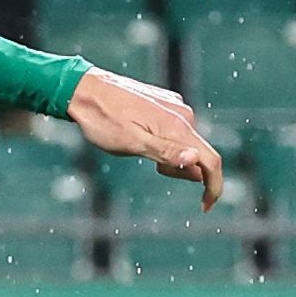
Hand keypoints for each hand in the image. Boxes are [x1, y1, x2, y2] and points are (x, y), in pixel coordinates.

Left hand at [66, 67, 223, 209]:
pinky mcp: (165, 103)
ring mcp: (174, 106)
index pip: (211, 161)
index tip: (205, 207)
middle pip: (198, 154)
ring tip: (138, 148)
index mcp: (178, 126)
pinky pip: (175, 130)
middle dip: (182, 170)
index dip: (213, 187)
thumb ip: (165, 153)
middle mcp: (183, 114)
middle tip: (152, 168)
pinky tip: (139, 137)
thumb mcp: (131, 143)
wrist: (82, 89)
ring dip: (171, 156)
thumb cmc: (102, 119)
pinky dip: (165, 142)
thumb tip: (196, 161)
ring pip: (185, 142)